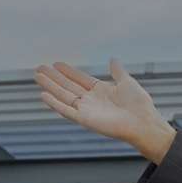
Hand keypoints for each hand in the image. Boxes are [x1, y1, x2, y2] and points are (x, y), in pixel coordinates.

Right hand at [34, 58, 172, 161]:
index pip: (80, 79)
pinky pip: (66, 111)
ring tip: (37, 76)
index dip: (68, 71)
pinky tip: (43, 95)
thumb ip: (118, 71)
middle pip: (68, 86)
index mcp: (101, 91)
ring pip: (64, 96)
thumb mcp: (127, 82)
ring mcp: (88, 110)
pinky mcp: (86, 120)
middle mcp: (92, 101)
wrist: (144, 123)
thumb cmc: (140, 106)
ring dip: (50, 86)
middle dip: (53, 77)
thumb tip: (113, 59)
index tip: (56, 63)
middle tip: (39, 67)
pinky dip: (55, 104)